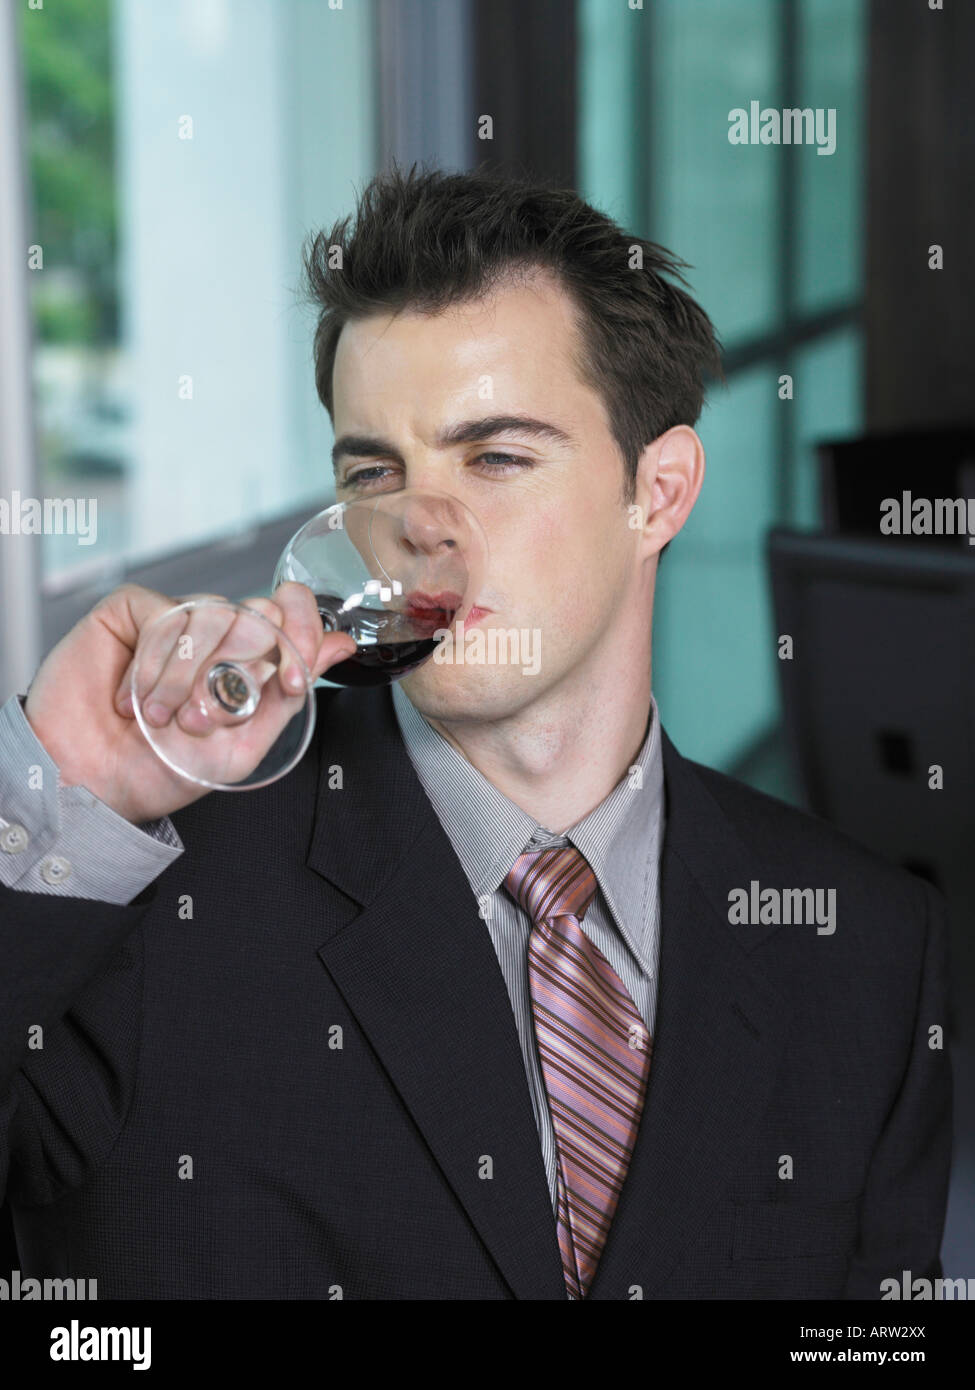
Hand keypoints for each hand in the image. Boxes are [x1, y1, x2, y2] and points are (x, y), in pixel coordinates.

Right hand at [24, 582, 355, 823]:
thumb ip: (288, 694)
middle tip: (203, 720)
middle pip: (258, 611)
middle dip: (237, 673)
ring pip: (213, 614)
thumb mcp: (242, 746)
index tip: (293, 683)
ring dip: (189, 678)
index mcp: (247, 661)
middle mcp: (215, 635)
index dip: (303, 636)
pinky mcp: (130, 610)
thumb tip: (342, 645)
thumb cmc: (160, 770)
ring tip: (162, 719)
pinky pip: (163, 616)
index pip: (291, 613)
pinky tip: (133, 701)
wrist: (92, 786)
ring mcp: (174, 619)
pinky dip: (153, 666)